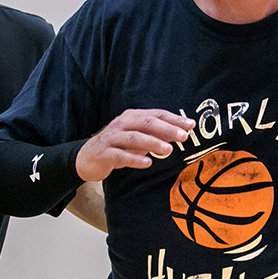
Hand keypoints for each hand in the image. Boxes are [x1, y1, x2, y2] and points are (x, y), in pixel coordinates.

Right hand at [75, 109, 194, 181]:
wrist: (86, 158)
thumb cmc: (117, 147)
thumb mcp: (137, 139)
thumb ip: (155, 135)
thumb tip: (181, 134)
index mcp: (131, 117)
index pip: (156, 114)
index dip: (174, 119)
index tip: (191, 125)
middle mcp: (121, 124)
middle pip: (146, 123)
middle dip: (167, 129)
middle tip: (184, 136)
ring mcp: (112, 138)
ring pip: (134, 138)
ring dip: (153, 143)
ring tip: (169, 150)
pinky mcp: (104, 153)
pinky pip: (120, 155)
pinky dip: (135, 159)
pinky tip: (148, 163)